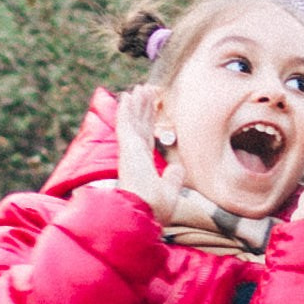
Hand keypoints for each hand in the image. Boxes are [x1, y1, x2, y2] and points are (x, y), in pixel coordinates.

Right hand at [113, 85, 176, 221]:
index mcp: (144, 164)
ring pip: (132, 121)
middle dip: (143, 108)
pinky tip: (127, 97)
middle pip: (139, 125)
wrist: (143, 215)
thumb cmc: (154, 209)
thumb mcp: (170, 191)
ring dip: (135, 104)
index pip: (147, 136)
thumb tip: (178, 168)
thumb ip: (173, 178)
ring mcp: (129, 152)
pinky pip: (125, 125)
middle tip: (147, 90)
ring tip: (140, 88)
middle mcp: (134, 156)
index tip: (153, 106)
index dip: (149, 120)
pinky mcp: (126, 149)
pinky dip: (125, 110)